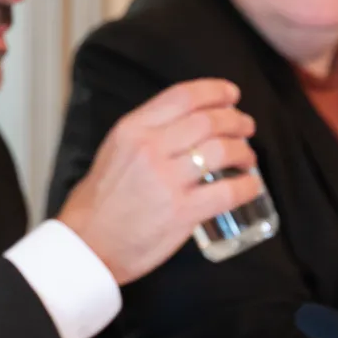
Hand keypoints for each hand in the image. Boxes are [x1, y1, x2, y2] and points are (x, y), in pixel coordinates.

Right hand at [56, 79, 262, 282]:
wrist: (86, 245)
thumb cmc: (99, 204)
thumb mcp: (114, 152)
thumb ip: (145, 135)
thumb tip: (183, 126)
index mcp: (132, 130)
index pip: (182, 97)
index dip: (214, 91)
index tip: (230, 94)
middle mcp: (150, 149)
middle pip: (208, 120)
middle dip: (236, 121)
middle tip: (245, 128)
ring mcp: (167, 181)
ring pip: (222, 150)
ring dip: (244, 150)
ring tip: (247, 157)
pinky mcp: (182, 212)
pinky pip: (228, 192)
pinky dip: (247, 186)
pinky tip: (250, 185)